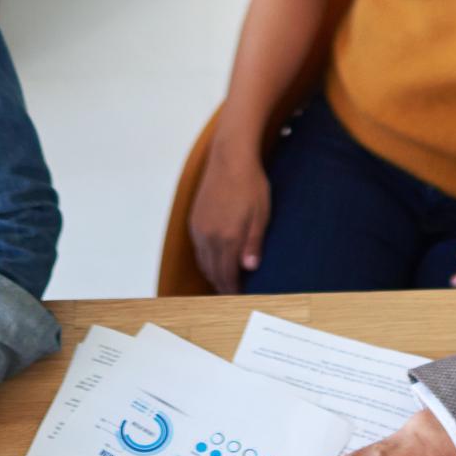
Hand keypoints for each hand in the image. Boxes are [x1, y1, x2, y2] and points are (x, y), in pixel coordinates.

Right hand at [189, 139, 269, 293]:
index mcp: (227, 237)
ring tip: (224, 281)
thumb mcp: (261, 215)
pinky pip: (198, 248)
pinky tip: (215, 259)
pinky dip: (206, 259)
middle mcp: (209, 236)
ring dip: (213, 273)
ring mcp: (199, 228)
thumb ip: (253, 244)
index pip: (227, 274)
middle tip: (233, 294)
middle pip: (213, 271)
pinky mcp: (194, 220)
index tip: (241, 297)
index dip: (233, 289)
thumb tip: (249, 268)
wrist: (230, 158)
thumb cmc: (250, 184)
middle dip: (222, 285)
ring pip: (203, 261)